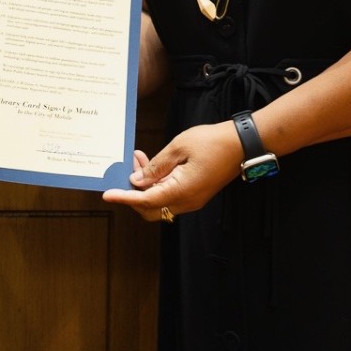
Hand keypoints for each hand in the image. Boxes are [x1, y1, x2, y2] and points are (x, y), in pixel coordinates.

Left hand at [102, 121, 244, 221]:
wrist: (242, 144)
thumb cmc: (212, 142)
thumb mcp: (178, 147)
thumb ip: (156, 167)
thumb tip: (138, 181)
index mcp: (181, 191)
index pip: (145, 200)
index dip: (124, 198)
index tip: (107, 195)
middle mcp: (187, 202)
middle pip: (150, 209)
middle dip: (134, 192)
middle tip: (128, 168)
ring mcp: (193, 200)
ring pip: (160, 202)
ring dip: (146, 186)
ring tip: (140, 159)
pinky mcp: (196, 194)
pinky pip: (171, 196)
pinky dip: (158, 184)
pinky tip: (155, 165)